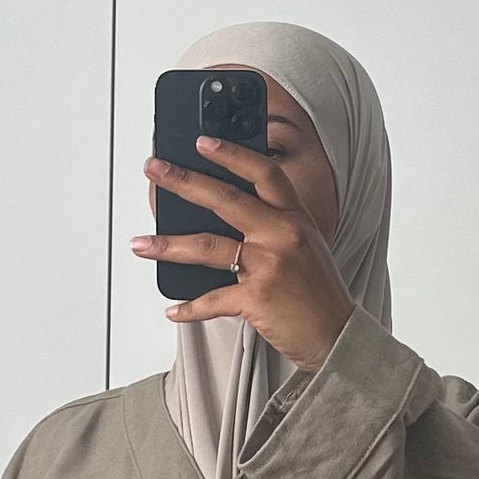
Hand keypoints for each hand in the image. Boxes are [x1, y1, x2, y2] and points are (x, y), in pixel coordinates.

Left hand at [131, 137, 355, 371]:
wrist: (338, 337)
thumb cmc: (319, 295)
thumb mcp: (306, 247)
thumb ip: (273, 228)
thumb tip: (222, 220)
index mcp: (296, 218)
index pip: (263, 173)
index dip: (231, 153)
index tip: (202, 141)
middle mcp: (283, 234)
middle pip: (225, 198)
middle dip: (183, 181)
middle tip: (155, 169)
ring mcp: (270, 265)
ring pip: (208, 247)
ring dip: (167, 245)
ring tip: (140, 244)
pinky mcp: (258, 298)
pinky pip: (212, 300)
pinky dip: (190, 308)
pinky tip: (173, 310)